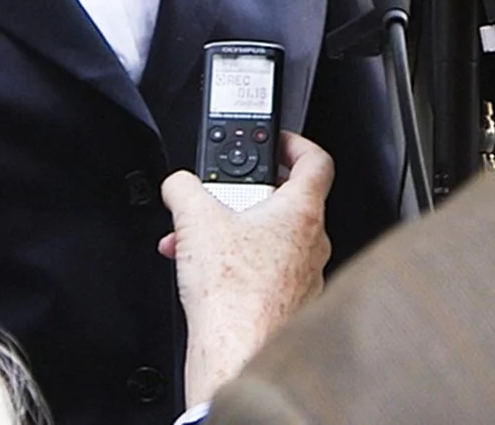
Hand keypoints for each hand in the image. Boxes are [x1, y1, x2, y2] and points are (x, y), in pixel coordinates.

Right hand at [161, 134, 334, 405]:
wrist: (237, 353)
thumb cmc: (234, 294)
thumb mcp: (195, 219)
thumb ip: (184, 188)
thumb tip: (178, 183)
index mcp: (302, 213)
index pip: (316, 161)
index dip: (296, 144)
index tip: (277, 142)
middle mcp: (312, 244)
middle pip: (286, 203)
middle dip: (246, 198)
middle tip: (221, 198)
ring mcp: (305, 278)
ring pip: (271, 242)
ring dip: (234, 235)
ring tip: (199, 242)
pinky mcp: (290, 306)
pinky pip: (266, 274)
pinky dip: (237, 268)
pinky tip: (204, 275)